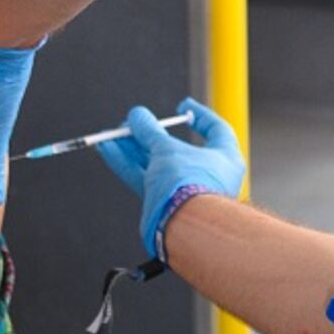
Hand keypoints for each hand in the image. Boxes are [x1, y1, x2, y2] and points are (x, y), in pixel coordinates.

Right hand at [94, 98, 245, 259]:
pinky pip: (144, 178)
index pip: (215, 129)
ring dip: (131, 148)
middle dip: (149, 134)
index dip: (199, 115)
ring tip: (109, 136)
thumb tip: (137, 116)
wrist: (185, 227)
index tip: (182, 106)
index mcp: (224, 158)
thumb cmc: (190, 184)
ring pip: (155, 164)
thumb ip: (150, 131)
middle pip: (175, 148)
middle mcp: (207, 175)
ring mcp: (185, 191)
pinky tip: (108, 150)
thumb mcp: (168, 149)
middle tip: (130, 123)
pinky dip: (126, 164)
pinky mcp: (164, 204)